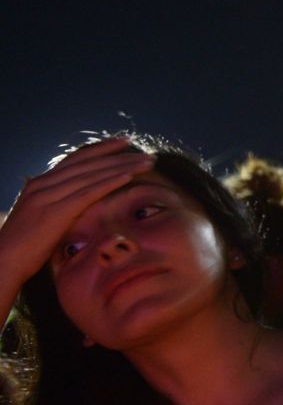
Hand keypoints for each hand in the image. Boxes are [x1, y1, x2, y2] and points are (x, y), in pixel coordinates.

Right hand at [0, 138, 154, 284]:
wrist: (2, 262)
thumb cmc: (24, 247)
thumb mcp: (41, 219)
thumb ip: (57, 206)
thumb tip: (77, 204)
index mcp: (40, 184)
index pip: (75, 159)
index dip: (101, 150)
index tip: (123, 143)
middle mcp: (43, 184)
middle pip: (88, 163)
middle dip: (117, 155)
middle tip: (142, 150)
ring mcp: (48, 196)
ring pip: (92, 175)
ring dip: (121, 167)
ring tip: (146, 162)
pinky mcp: (55, 211)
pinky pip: (88, 193)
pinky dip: (110, 183)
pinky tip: (128, 177)